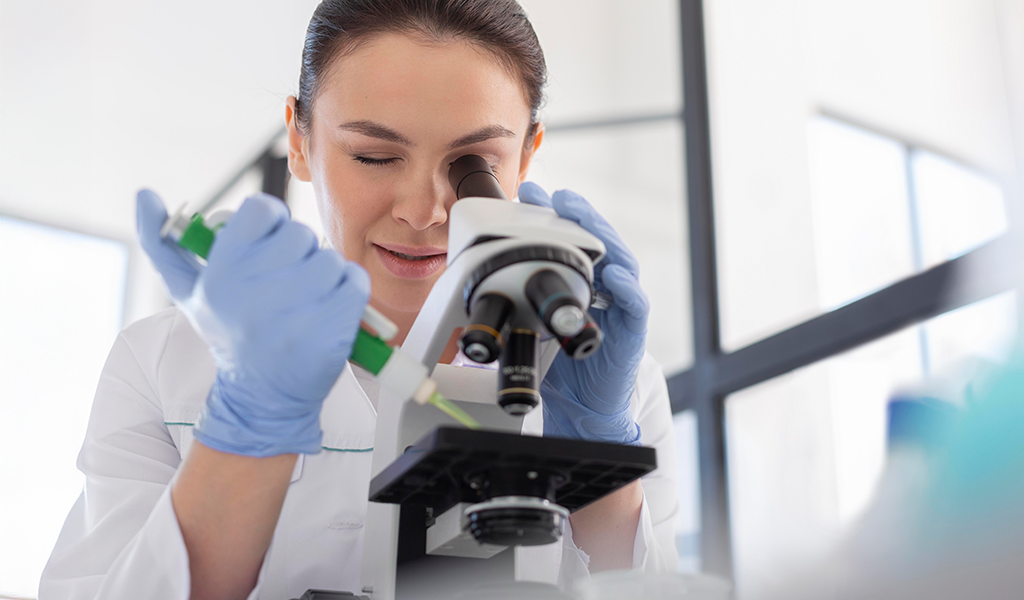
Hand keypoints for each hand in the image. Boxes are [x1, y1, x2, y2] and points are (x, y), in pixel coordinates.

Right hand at [136, 190, 369, 455]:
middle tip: (284, 284)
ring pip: (330, 258)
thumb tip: (144, 195)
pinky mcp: (335, 325)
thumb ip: (163, 242)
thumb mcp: (188, 292)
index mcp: (225, 269)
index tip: (267, 248)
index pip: (263, 208)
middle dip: (297, 254)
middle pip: (300, 234)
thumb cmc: (228, 334)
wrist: (262, 396)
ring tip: (305, 302)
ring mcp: (300, 307)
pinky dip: (348, 292)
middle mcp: (259, 286)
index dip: (271, 224)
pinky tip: (328, 311)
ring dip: (324, 276)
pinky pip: (355, 281)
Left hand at [518, 183, 647, 445]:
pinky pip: (635, 305)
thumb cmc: (560, 364)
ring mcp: (621, 307)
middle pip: (599, 241)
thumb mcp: (533, 323)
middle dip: (578, 214)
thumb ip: (519, 298)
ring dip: (604, 238)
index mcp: (582, 282)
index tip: (529, 193)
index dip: (553, 214)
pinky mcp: (632, 331)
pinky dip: (628, 289)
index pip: (571, 239)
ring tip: (585, 219)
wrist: (584, 408)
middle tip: (558, 196)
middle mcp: (605, 288)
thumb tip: (479, 274)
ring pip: (622, 262)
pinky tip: (617, 277)